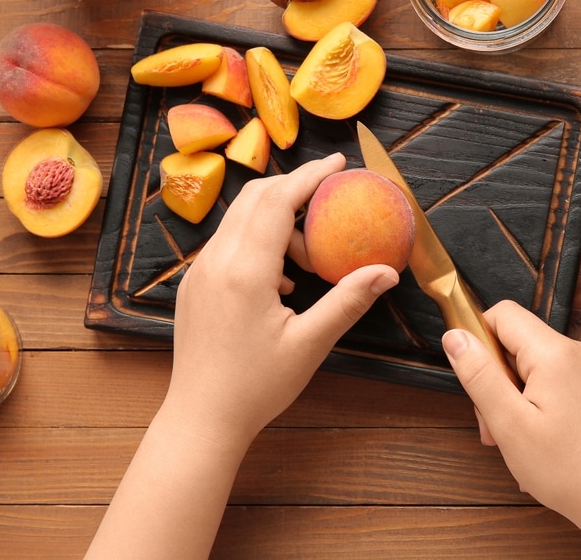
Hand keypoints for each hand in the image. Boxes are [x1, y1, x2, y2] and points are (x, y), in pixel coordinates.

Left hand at [165, 152, 399, 447]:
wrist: (200, 418)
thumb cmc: (255, 387)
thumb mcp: (309, 344)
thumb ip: (347, 301)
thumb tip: (387, 272)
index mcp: (245, 270)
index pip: (278, 200)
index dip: (310, 175)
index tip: (339, 162)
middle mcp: (215, 261)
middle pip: (255, 197)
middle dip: (294, 188)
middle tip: (331, 197)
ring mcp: (199, 272)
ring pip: (239, 219)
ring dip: (277, 218)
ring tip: (310, 257)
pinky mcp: (193, 285)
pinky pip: (227, 242)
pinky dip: (258, 240)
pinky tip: (282, 280)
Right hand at [442, 301, 580, 557]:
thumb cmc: (569, 470)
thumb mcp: (509, 423)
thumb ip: (479, 374)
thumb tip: (454, 335)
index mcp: (555, 352)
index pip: (502, 314)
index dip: (478, 339)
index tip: (474, 380)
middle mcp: (578, 351)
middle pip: (516, 343)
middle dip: (496, 380)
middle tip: (494, 427)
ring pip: (533, 366)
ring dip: (514, 398)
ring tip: (516, 442)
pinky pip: (554, 382)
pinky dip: (536, 406)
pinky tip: (538, 442)